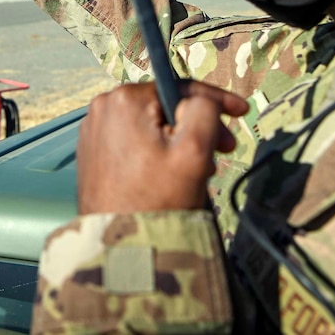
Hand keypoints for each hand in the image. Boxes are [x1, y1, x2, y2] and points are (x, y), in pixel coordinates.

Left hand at [76, 81, 248, 214]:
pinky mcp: (92, 152)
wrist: (122, 247)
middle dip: (197, 126)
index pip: (180, 88)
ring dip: (179, 141)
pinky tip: (172, 174)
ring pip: (151, 124)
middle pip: (165, 107)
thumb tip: (201, 99)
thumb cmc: (159, 199)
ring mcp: (93, 130)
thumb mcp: (193, 150)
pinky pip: (134, 140)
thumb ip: (204, 110)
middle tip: (224, 150)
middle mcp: (102, 107)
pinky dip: (157, 150)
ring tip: (198, 169)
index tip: (242, 112)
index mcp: (124, 99)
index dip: (216, 99)